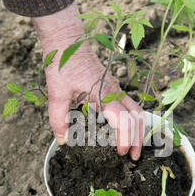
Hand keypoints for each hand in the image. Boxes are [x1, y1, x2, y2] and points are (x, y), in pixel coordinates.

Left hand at [32, 2, 143, 159]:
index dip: (125, 139)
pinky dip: (132, 120)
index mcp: (104, 93)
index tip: (121, 153)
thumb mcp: (56, 93)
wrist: (67, 38)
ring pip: (136, 110)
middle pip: (137, 117)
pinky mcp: (111, 86)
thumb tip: (62, 140)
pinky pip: (128, 105)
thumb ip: (58, 119)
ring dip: (137, 129)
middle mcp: (114, 91)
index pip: (123, 121)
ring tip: (133, 146)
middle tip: (134, 157)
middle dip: (138, 138)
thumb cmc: (63, 61)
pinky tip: (123, 129)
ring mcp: (115, 87)